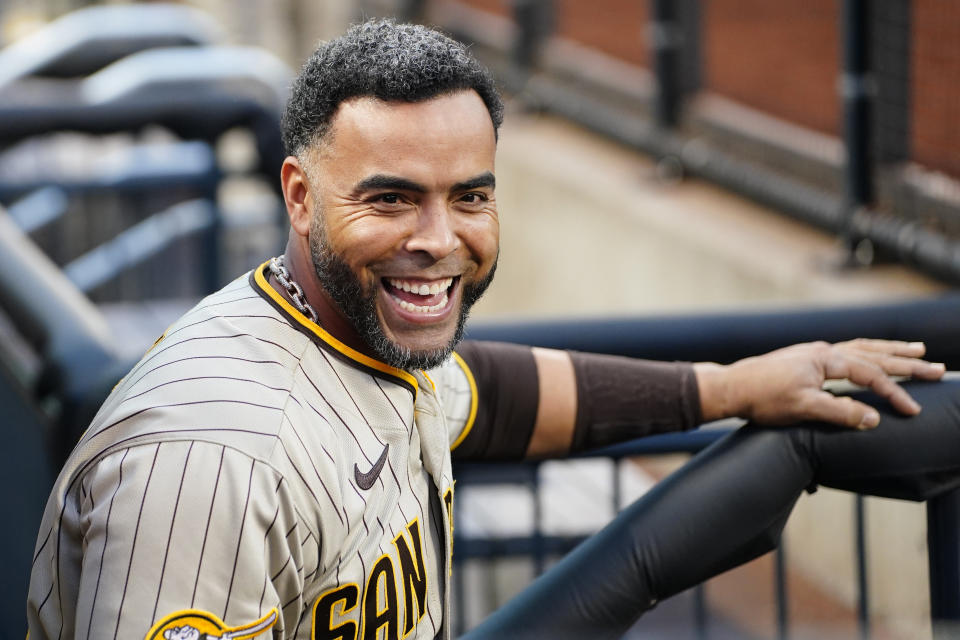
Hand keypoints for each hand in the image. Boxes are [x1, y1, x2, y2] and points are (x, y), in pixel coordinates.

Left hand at [695, 339, 945, 428]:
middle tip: (938, 367)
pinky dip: (868, 353)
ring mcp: (815, 353)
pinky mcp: (808, 360)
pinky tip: (873, 355)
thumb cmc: (762, 398)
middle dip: (907, 361)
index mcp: (825, 359)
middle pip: (874, 354)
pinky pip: (848, 352)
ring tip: (917, 350)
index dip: (894, 392)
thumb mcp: (803, 409)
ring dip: (891, 351)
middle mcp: (823, 351)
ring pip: (862, 348)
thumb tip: (874, 418)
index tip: (913, 409)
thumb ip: (840, 412)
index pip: (871, 374)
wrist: (730, 387)